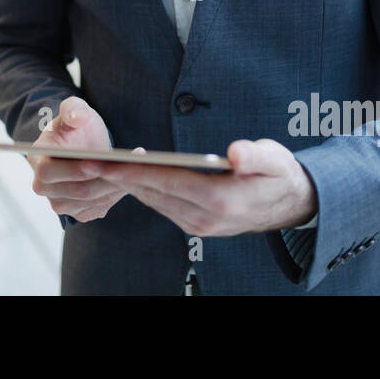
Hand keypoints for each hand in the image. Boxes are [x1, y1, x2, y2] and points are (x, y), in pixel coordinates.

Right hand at [28, 96, 127, 222]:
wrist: (83, 144)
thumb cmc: (75, 126)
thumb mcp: (75, 109)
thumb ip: (73, 109)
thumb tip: (77, 117)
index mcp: (37, 160)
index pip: (49, 172)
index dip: (73, 170)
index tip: (97, 163)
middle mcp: (43, 187)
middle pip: (77, 191)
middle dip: (105, 178)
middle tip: (129, 166)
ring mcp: (60, 203)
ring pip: (92, 201)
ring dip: (116, 186)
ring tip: (136, 168)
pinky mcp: (79, 212)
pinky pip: (100, 207)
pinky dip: (117, 194)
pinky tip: (131, 179)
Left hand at [87, 138, 316, 236]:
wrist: (292, 205)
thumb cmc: (279, 175)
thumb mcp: (276, 159)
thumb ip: (255, 156)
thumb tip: (236, 154)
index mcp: (220, 199)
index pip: (167, 182)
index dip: (134, 171)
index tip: (105, 162)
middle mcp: (205, 217)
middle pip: (153, 193)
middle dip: (120, 177)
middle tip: (88, 161)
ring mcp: (199, 224)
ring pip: (153, 201)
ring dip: (127, 185)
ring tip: (101, 165)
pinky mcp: (195, 224)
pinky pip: (161, 206)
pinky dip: (143, 190)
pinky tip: (128, 176)